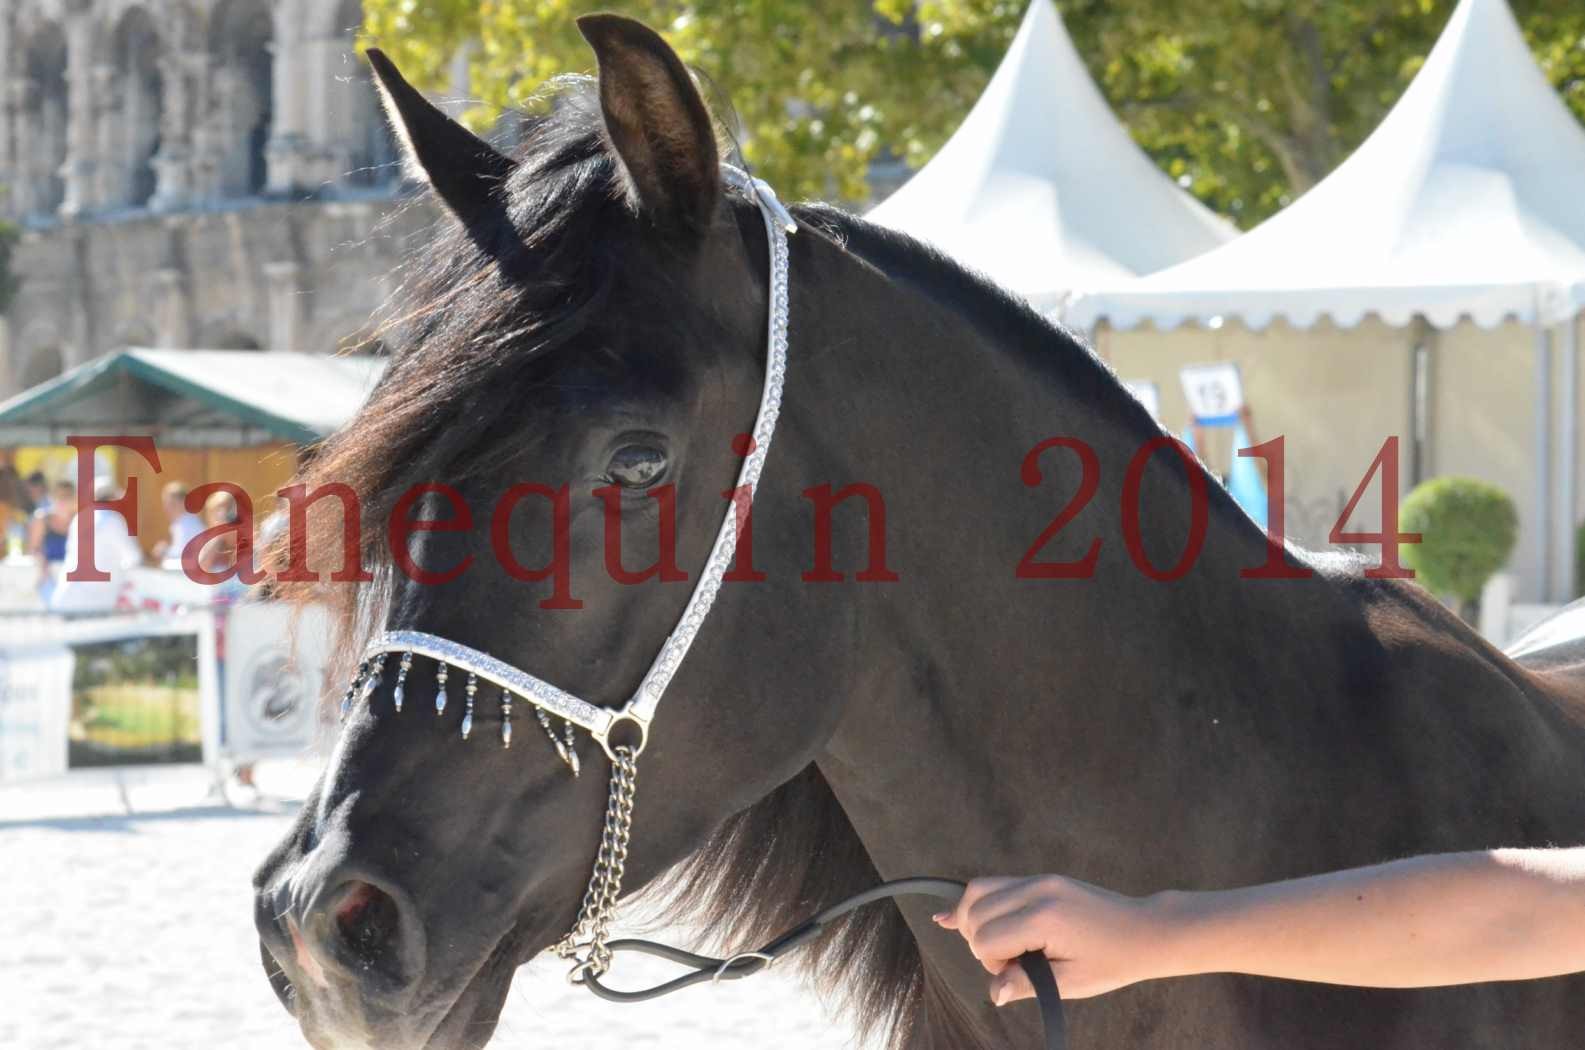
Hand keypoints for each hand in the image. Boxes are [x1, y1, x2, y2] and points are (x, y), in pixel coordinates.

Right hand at [934, 875, 1179, 1002]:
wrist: (1144, 930)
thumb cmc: (1112, 961)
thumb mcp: (1072, 982)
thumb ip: (1027, 984)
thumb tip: (992, 993)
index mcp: (1045, 919)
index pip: (986, 941)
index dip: (993, 965)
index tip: (1019, 975)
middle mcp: (1036, 891)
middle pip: (975, 913)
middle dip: (980, 943)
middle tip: (1013, 963)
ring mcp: (1038, 880)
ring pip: (977, 891)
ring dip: (974, 921)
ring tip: (995, 946)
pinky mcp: (1040, 879)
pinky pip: (994, 883)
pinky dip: (977, 902)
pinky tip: (952, 916)